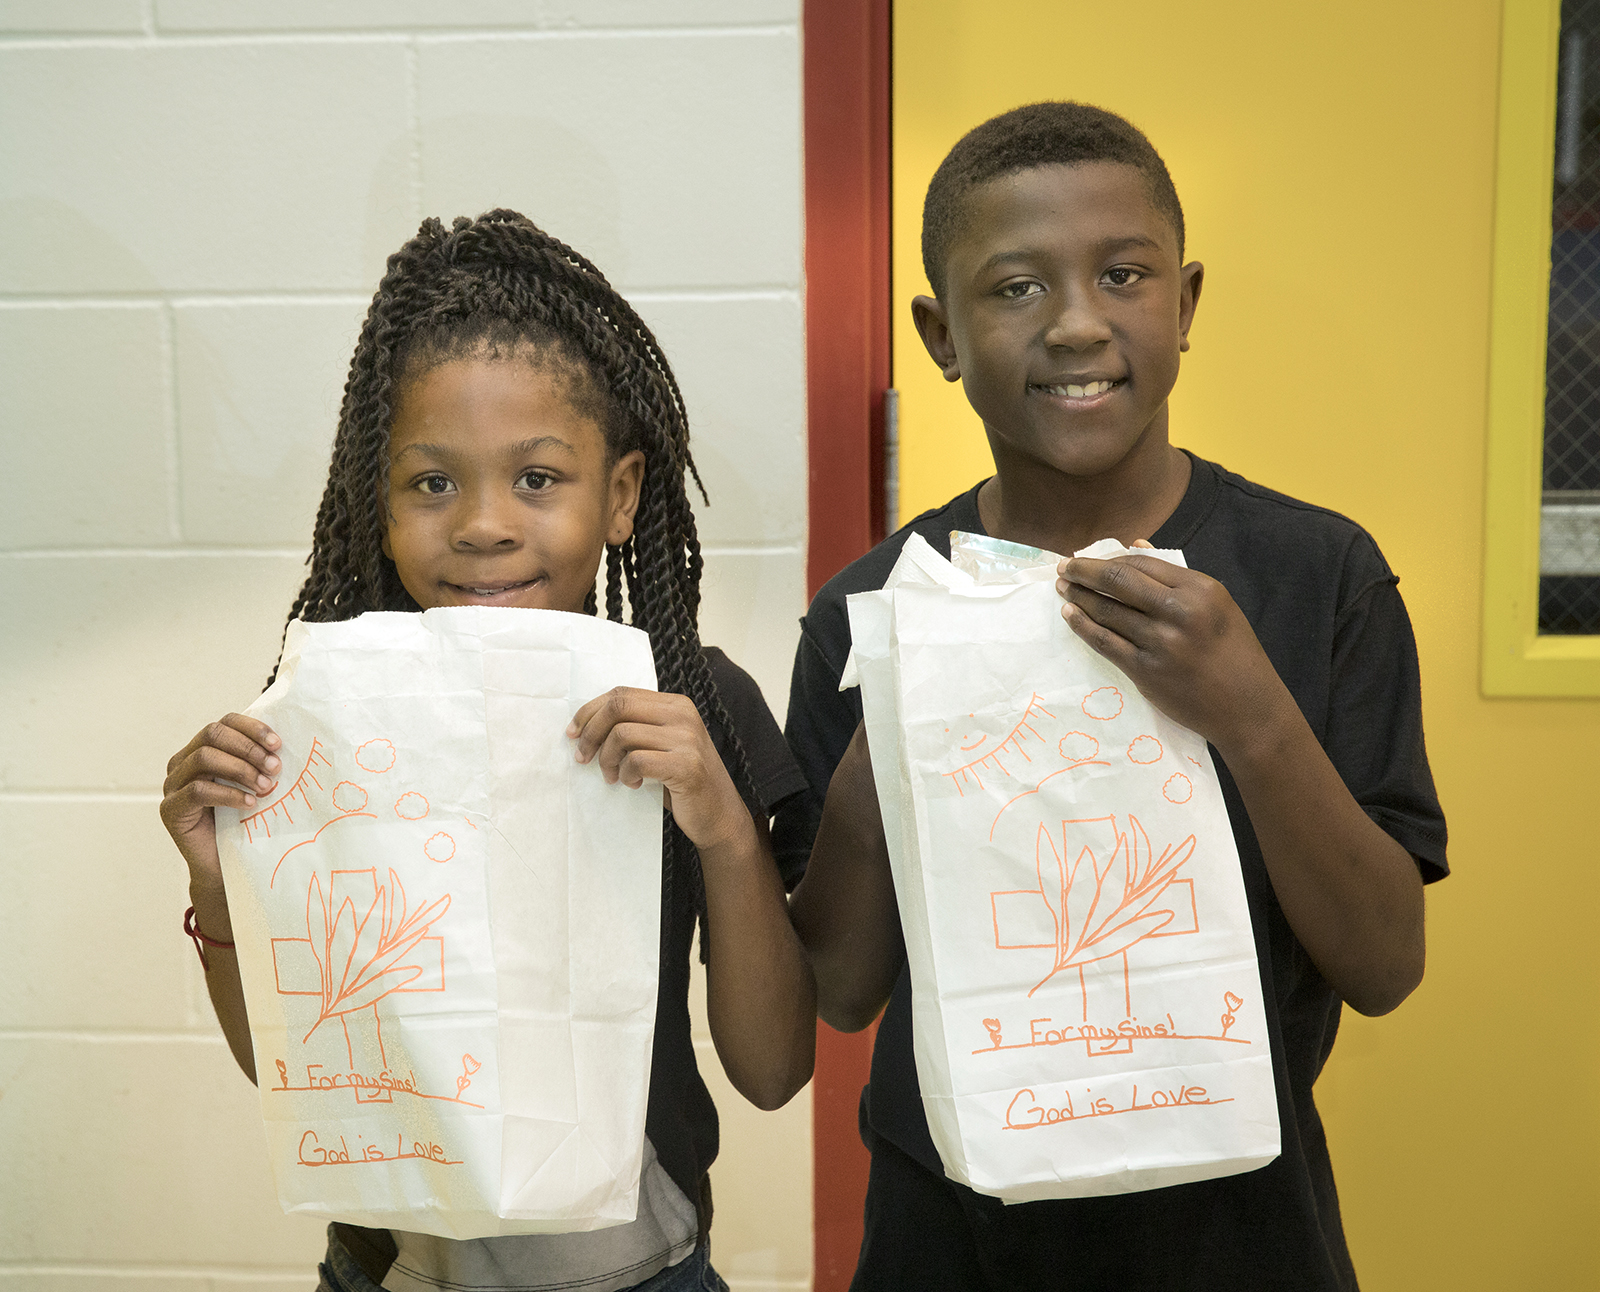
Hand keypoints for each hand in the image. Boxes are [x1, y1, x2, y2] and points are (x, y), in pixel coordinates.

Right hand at [160, 715, 281, 888]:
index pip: (225, 722)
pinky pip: (198, 791)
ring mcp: (172, 784)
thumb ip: (260, 762)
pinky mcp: (171, 809)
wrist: (225, 864)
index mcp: (203, 749)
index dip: (252, 728)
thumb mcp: (254, 784)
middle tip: (275, 767)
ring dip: (240, 769)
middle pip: (213, 734)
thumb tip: (286, 743)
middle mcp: (183, 762)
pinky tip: (250, 804)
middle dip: (248, 748)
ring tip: (266, 787)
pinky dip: (228, 794)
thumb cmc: (244, 821)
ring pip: (204, 758)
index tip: (278, 744)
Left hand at [567, 688, 752, 855]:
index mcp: (676, 704)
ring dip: (607, 759)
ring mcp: (687, 739)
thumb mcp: (662, 744)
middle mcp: (683, 715)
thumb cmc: (681, 780)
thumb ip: (637, 727)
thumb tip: (586, 725)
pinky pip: (636, 761)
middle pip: (618, 707)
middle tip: (583, 757)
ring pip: (622, 734)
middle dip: (591, 732)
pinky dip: (626, 774)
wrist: (719, 813)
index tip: (573, 734)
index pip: (621, 694)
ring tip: (613, 776)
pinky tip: (634, 784)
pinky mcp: (686, 765)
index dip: (590, 711)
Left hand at [1057, 549, 1289, 756]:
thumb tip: (1135, 545)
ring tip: (1064, 590)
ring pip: (1106, 611)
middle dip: (1084, 571)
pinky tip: (1070, 615)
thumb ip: (1176, 577)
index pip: (1141, 563)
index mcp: (1200, 589)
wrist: (1246, 706)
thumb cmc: (1233, 653)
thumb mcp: (1216, 605)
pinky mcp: (1145, 670)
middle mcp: (1180, 611)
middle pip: (1117, 581)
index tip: (1090, 560)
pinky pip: (1103, 641)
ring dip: (1078, 597)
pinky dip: (1082, 625)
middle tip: (1064, 568)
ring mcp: (1161, 642)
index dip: (1108, 559)